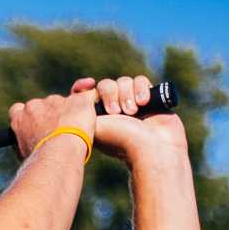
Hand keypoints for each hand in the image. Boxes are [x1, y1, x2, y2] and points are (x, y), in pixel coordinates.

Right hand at [8, 86, 100, 160]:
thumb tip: (28, 146)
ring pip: (64, 103)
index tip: (36, 126)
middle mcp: (35, 105)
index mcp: (20, 116)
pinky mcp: (78, 101)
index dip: (29, 117)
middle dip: (52, 116)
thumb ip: (25, 142)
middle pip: (44, 106)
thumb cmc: (41, 160)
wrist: (59, 154)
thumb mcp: (25, 154)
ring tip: (76, 134)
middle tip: (60, 134)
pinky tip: (91, 118)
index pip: (19, 110)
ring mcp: (56, 101)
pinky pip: (87, 96)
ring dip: (70, 114)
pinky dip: (89, 104)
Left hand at [69, 75, 186, 161]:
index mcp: (98, 117)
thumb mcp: (94, 126)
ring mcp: (132, 103)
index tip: (86, 85)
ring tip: (133, 111)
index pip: (87, 94)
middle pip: (106, 85)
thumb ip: (81, 110)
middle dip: (110, 94)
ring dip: (126, 93)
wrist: (152, 148)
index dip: (85, 88)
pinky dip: (141, 88)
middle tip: (116, 112)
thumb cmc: (121, 140)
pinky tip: (143, 102)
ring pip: (124, 81)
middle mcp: (114, 109)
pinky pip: (141, 81)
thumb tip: (77, 94)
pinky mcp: (149, 98)